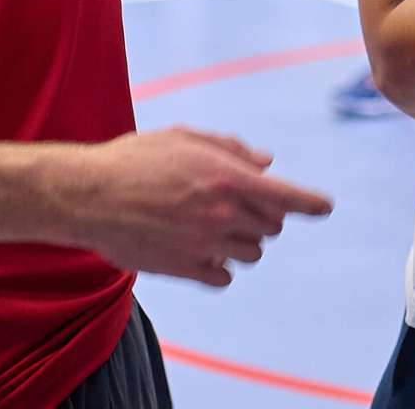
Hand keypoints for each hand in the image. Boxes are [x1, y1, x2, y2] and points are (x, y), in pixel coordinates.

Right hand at [63, 127, 331, 287]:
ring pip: (252, 253)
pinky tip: (205, 248)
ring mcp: (203, 245)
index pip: (286, 196)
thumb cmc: (136, 158)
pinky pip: (224, 276)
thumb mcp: (185, 138)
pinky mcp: (184, 269)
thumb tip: (265, 163)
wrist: (88, 195)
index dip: (311, 203)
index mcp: (225, 176)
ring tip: (217, 223)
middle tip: (238, 201)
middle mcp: (220, 213)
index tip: (325, 207)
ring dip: (245, 239)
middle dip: (266, 214)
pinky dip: (222, 265)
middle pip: (271, 225)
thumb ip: (231, 149)